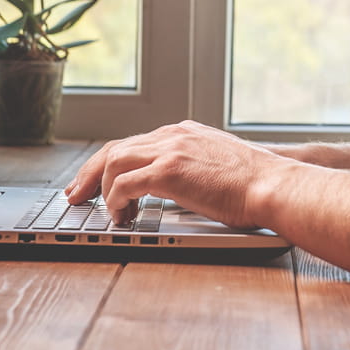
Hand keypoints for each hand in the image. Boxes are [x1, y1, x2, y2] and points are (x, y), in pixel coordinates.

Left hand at [65, 120, 287, 227]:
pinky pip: (125, 184)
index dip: (109, 163)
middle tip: (75, 196)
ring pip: (114, 162)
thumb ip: (194, 165)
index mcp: (185, 132)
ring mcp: (171, 149)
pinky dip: (116, 201)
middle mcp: (174, 134)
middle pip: (115, 148)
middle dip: (90, 174)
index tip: (95, 182)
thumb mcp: (219, 163)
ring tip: (109, 214)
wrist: (274, 183)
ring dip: (104, 191)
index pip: (134, 142)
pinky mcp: (170, 171)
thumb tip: (178, 187)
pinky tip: (121, 216)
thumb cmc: (255, 183)